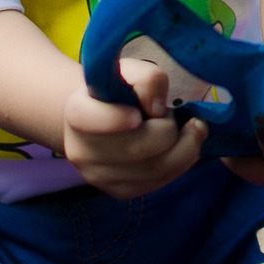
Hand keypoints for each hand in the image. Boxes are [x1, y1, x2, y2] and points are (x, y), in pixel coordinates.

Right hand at [61, 58, 206, 198]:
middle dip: (167, 128)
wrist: (106, 119)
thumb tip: (157, 109)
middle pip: (135, 147)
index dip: (117, 118)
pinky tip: (184, 145)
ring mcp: (98, 177)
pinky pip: (160, 182)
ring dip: (183, 147)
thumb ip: (146, 78)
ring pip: (153, 169)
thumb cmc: (120, 91)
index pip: (91, 119)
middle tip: (173, 114)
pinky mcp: (119, 191)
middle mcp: (81, 150)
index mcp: (77, 113)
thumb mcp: (131, 71)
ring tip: (186, 128)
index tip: (139, 114)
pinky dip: (182, 162)